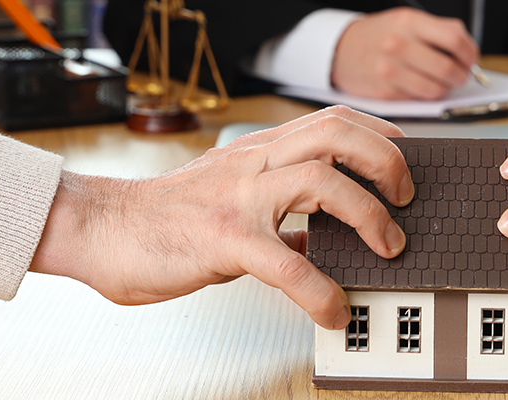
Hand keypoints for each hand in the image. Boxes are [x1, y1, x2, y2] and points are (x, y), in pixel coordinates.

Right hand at [29, 106, 414, 329]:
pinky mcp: (223, 239)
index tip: (406, 158)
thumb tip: (327, 234)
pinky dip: (319, 288)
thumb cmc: (167, 219)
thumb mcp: (233, 199)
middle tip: (406, 198)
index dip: (379, 134)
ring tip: (388, 246)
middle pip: (335, 132)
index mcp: (259, 151)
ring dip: (367, 213)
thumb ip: (281, 209)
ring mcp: (239, 198)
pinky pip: (285, 261)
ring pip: (319, 180)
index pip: (332, 120)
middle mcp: (253, 164)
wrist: (101, 230)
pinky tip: (332, 309)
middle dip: (385, 160)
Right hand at [331, 7, 478, 99]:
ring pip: (436, 89)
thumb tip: (468, 54)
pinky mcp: (385, 92)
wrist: (340, 50)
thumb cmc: (379, 36)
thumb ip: (436, 32)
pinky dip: (426, 96)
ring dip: (446, 89)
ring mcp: (390, 70)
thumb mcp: (406, 21)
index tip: (471, 59)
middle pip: (448, 68)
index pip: (454, 39)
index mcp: (409, 21)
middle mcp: (398, 44)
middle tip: (461, 76)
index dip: (470, 53)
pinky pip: (419, 100)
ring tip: (442, 83)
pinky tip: (421, 86)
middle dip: (461, 76)